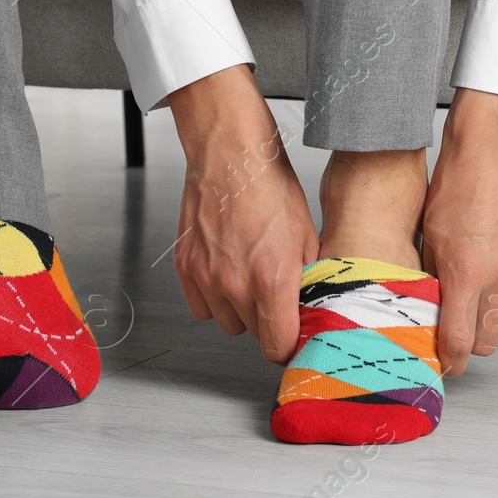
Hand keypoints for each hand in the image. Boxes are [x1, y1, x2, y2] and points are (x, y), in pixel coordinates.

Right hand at [166, 65, 318, 362]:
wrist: (230, 152)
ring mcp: (206, 276)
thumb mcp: (307, 234)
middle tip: (277, 294)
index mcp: (271, 279)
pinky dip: (214, 297)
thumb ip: (308, 279)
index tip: (294, 332)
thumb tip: (311, 306)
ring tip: (251, 278)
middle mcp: (234, 283)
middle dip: (269, 321)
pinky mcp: (186, 266)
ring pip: (226, 322)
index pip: (278, 346)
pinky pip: (201, 306)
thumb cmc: (270, 184)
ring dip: (240, 310)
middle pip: (254, 335)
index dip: (290, 342)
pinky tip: (228, 272)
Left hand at [420, 88, 497, 374]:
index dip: (449, 359)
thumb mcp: (428, 235)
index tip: (444, 360)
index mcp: (467, 270)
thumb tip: (428, 313)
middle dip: (471, 345)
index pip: (460, 341)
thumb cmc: (457, 182)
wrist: (493, 148)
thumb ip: (432, 279)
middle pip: (489, 343)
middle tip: (458, 334)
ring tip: (482, 319)